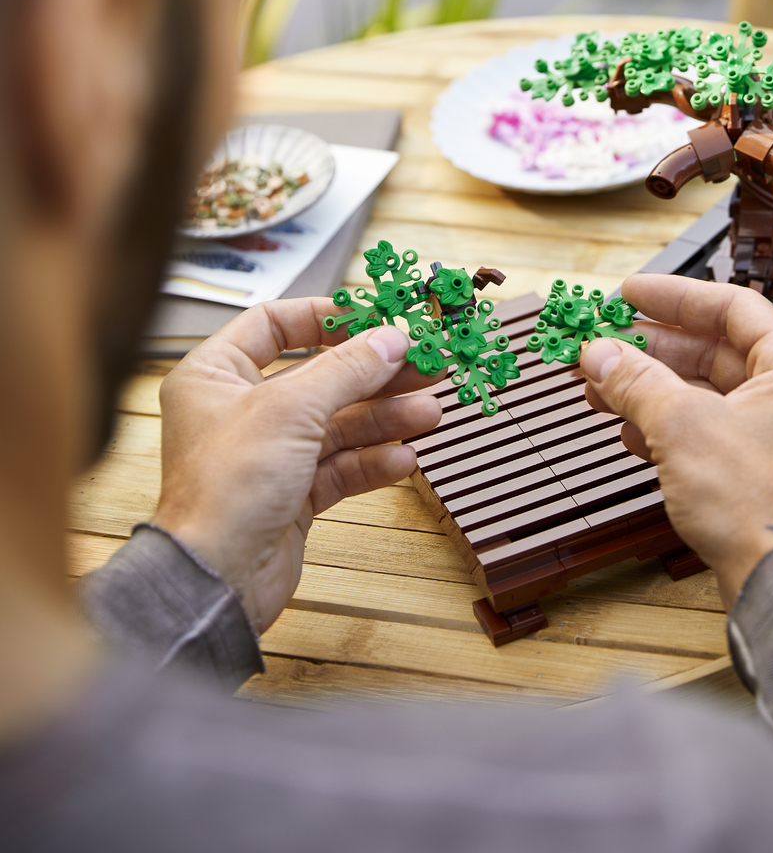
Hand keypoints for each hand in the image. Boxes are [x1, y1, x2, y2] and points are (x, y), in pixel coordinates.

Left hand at [152, 297, 441, 632]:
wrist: (217, 581)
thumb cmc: (224, 491)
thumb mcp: (291, 409)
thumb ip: (347, 369)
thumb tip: (390, 340)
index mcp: (216, 375)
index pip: (273, 325)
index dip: (325, 318)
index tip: (373, 319)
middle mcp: (240, 411)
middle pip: (319, 376)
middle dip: (374, 373)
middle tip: (421, 366)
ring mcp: (269, 454)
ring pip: (338, 423)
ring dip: (385, 418)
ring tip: (428, 413)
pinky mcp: (291, 495)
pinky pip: (341, 466)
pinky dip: (373, 460)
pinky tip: (403, 458)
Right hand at [580, 275, 772, 608]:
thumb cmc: (756, 503)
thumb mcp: (682, 425)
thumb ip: (636, 380)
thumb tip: (598, 353)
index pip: (732, 307)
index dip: (676, 296)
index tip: (628, 294)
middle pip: (712, 349)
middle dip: (651, 349)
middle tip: (602, 344)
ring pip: (701, 392)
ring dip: (648, 388)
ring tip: (599, 388)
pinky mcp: (753, 470)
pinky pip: (702, 430)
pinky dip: (663, 425)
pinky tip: (626, 432)